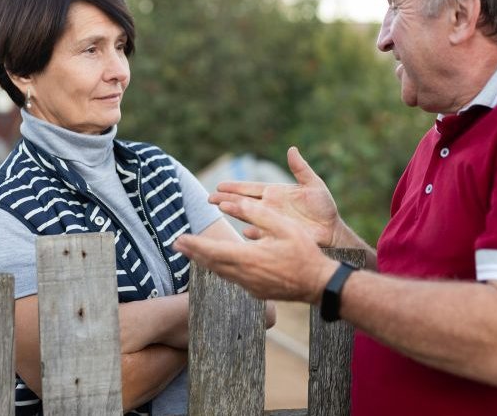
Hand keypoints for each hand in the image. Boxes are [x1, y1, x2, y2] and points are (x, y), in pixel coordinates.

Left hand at [175, 197, 338, 303]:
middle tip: (177, 245)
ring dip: (205, 262)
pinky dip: (220, 270)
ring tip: (192, 253)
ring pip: (220, 273)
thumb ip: (256, 213)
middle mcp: (245, 275)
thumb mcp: (282, 226)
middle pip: (211, 264)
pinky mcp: (256, 292)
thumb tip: (231, 204)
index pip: (213, 251)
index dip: (194, 245)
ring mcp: (250, 286)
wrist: (318, 284)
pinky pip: (232, 280)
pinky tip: (219, 264)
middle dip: (193, 253)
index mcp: (249, 258)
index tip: (180, 239)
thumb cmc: (303, 252)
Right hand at [211, 147, 349, 247]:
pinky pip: (262, 234)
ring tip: (221, 209)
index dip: (235, 187)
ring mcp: (272, 221)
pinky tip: (245, 232)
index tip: (219, 185)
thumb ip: (301, 169)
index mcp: (275, 193)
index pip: (250, 188)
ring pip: (248, 216)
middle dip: (226, 199)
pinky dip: (254, 233)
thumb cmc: (323, 207)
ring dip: (235, 213)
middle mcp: (269, 207)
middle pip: (243, 202)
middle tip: (209, 198)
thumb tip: (292, 149)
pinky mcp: (278, 235)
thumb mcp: (313, 184)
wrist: (332, 230)